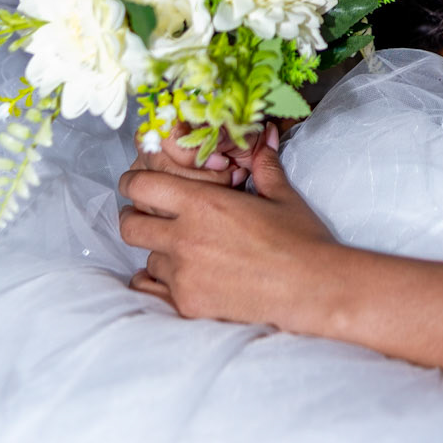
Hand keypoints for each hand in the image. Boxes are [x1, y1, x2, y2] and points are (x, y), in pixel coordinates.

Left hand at [119, 125, 342, 323]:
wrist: (313, 289)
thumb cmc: (301, 240)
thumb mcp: (281, 196)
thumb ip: (263, 166)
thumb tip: (264, 137)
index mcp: (204, 203)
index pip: (142, 186)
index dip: (132, 183)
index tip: (135, 185)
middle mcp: (185, 237)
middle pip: (130, 225)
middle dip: (135, 219)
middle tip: (149, 219)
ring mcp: (184, 275)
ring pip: (147, 259)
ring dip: (159, 254)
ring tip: (185, 254)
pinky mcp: (188, 304)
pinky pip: (155, 292)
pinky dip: (161, 285)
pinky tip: (181, 279)